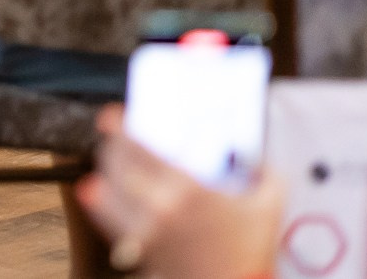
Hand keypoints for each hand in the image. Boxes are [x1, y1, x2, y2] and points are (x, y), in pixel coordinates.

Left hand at [75, 109, 281, 277]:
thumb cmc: (253, 250)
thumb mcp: (269, 203)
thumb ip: (264, 171)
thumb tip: (252, 153)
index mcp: (188, 189)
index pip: (139, 149)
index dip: (119, 128)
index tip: (112, 116)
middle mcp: (161, 207)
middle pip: (116, 165)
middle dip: (111, 145)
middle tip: (114, 135)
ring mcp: (147, 230)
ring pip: (107, 190)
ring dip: (105, 170)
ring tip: (110, 160)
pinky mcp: (142, 250)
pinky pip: (109, 219)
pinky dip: (99, 201)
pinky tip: (97, 190)